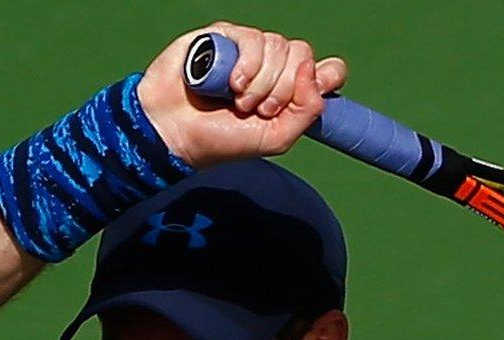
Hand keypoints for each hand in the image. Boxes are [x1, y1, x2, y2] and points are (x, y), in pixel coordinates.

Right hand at [137, 23, 348, 169]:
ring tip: (239, 102)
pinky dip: (247, 67)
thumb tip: (314, 69)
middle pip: (303, 55)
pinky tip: (231, 85)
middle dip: (284, 89)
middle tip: (260, 110)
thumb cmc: (222, 139)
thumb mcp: (276, 138)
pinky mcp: (225, 36)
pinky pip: (254, 39)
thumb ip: (307, 110)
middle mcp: (273, 66)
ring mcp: (249, 49)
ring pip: (280, 46)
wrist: (175, 132)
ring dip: (263, 82)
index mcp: (290, 90)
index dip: (326, 77)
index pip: (328, 69)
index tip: (308, 97)